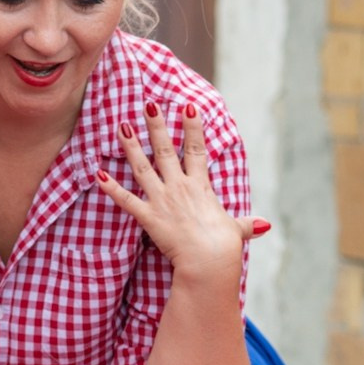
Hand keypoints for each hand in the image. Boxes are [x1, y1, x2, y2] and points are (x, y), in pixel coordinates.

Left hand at [100, 102, 269, 285]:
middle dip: (156, 125)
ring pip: (143, 167)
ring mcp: (162, 200)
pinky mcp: (148, 217)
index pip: (196, 150)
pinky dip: (111, 188)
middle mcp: (180, 187)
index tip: (188, 107)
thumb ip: (248, 224)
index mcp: (201, 186)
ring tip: (121, 125)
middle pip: (165, 150)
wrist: (208, 260)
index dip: (193, 128)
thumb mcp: (238, 230)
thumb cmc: (224, 246)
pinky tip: (98, 174)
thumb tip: (265, 224)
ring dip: (131, 146)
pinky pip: (126, 200)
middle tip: (148, 104)